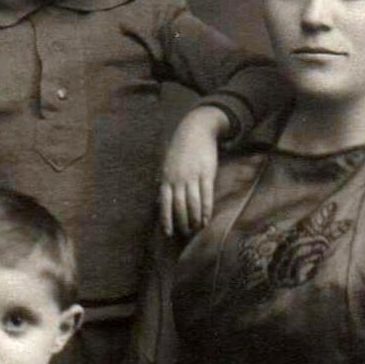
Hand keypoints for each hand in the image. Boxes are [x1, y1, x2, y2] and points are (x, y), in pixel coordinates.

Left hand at [160, 105, 228, 236]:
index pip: (165, 204)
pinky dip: (206, 209)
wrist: (195, 130)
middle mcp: (178, 179)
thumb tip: (158, 201)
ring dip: (195, 219)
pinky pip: (206, 195)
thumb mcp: (166, 165)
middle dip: (182, 222)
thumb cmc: (179, 150)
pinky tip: (206, 219)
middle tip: (185, 234)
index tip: (168, 233)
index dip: (166, 219)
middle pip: (179, 206)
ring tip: (197, 229)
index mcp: (166, 178)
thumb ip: (162, 182)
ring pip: (193, 203)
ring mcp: (192, 176)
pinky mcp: (206, 173)